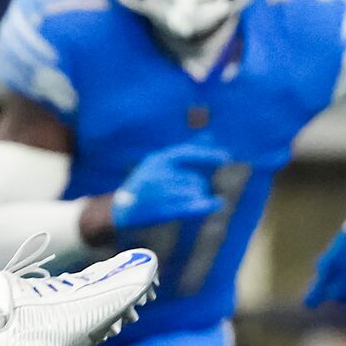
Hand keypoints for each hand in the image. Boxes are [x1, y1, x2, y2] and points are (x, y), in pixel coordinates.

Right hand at [109, 142, 228, 232]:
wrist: (119, 210)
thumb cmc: (145, 183)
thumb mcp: (160, 163)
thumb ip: (187, 149)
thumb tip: (211, 135)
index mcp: (157, 160)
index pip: (187, 153)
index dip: (208, 155)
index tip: (226, 158)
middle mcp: (157, 174)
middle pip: (194, 178)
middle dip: (199, 185)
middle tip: (192, 191)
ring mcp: (158, 193)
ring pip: (194, 193)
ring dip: (197, 197)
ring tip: (183, 200)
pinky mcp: (160, 211)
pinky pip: (190, 207)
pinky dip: (205, 205)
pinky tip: (217, 204)